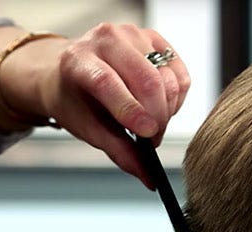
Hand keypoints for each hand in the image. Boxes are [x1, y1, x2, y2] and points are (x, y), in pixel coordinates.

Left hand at [0, 24, 190, 187]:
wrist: (71, 70)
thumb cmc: (76, 101)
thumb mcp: (88, 129)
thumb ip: (120, 152)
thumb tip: (150, 178)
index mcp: (78, 60)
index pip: (108, 82)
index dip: (130, 110)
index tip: (149, 135)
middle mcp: (106, 38)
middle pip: (146, 80)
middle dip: (157, 118)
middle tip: (152, 140)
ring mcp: (133, 34)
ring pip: (167, 78)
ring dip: (168, 111)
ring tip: (152, 122)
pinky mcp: (154, 38)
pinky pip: (180, 74)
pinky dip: (177, 98)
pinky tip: (161, 106)